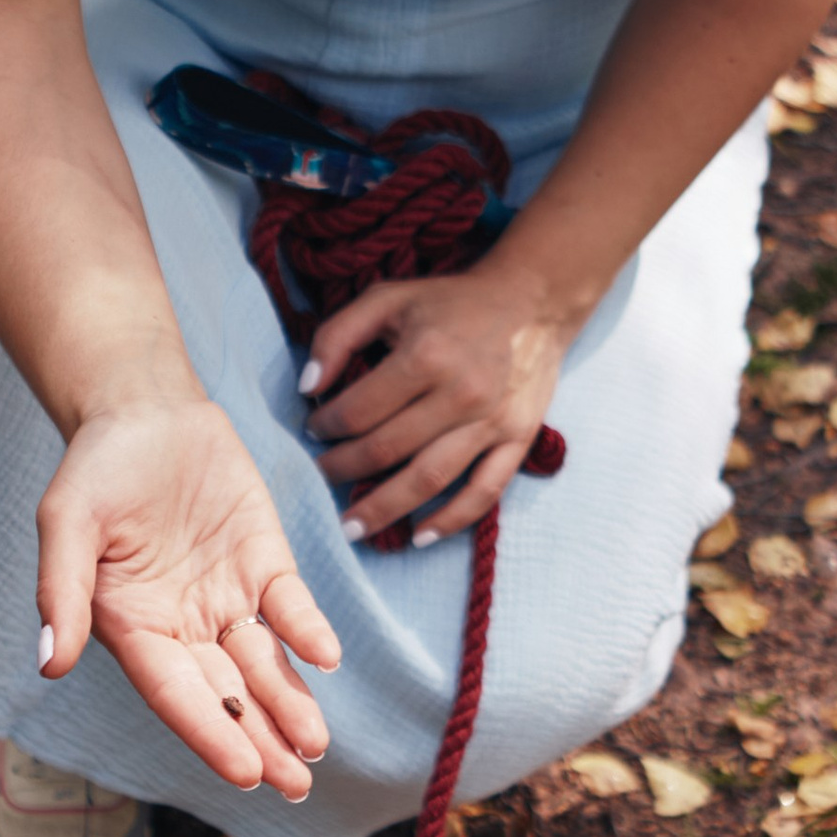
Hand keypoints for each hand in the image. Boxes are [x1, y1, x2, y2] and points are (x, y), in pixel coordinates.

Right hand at [38, 395, 340, 796]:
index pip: (176, 694)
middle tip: (297, 785)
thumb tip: (50, 663)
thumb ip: (61, 590)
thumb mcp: (67, 521)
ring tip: (316, 747)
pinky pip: (290, 607)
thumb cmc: (94, 468)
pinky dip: (308, 632)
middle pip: (227, 693)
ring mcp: (227, 598)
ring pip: (264, 664)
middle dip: (262, 740)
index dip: (212, 732)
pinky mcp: (265, 564)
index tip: (246, 772)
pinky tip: (326, 658)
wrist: (143, 409)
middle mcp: (183, 626)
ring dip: (291, 705)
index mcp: (133, 630)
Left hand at [302, 260, 570, 543]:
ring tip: (352, 529)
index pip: (360, 410)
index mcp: (426, 355)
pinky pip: (485, 490)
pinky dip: (451, 520)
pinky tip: (419, 536)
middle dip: (343, 470)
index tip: (313, 431)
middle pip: (388, 449)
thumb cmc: (450, 302)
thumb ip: (337, 336)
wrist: (530, 302)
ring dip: (385, 509)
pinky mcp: (518, 438)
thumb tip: (306, 388)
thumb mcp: (387, 299)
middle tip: (319, 480)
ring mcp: (492, 421)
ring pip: (430, 478)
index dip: (327, 427)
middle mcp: (461, 393)